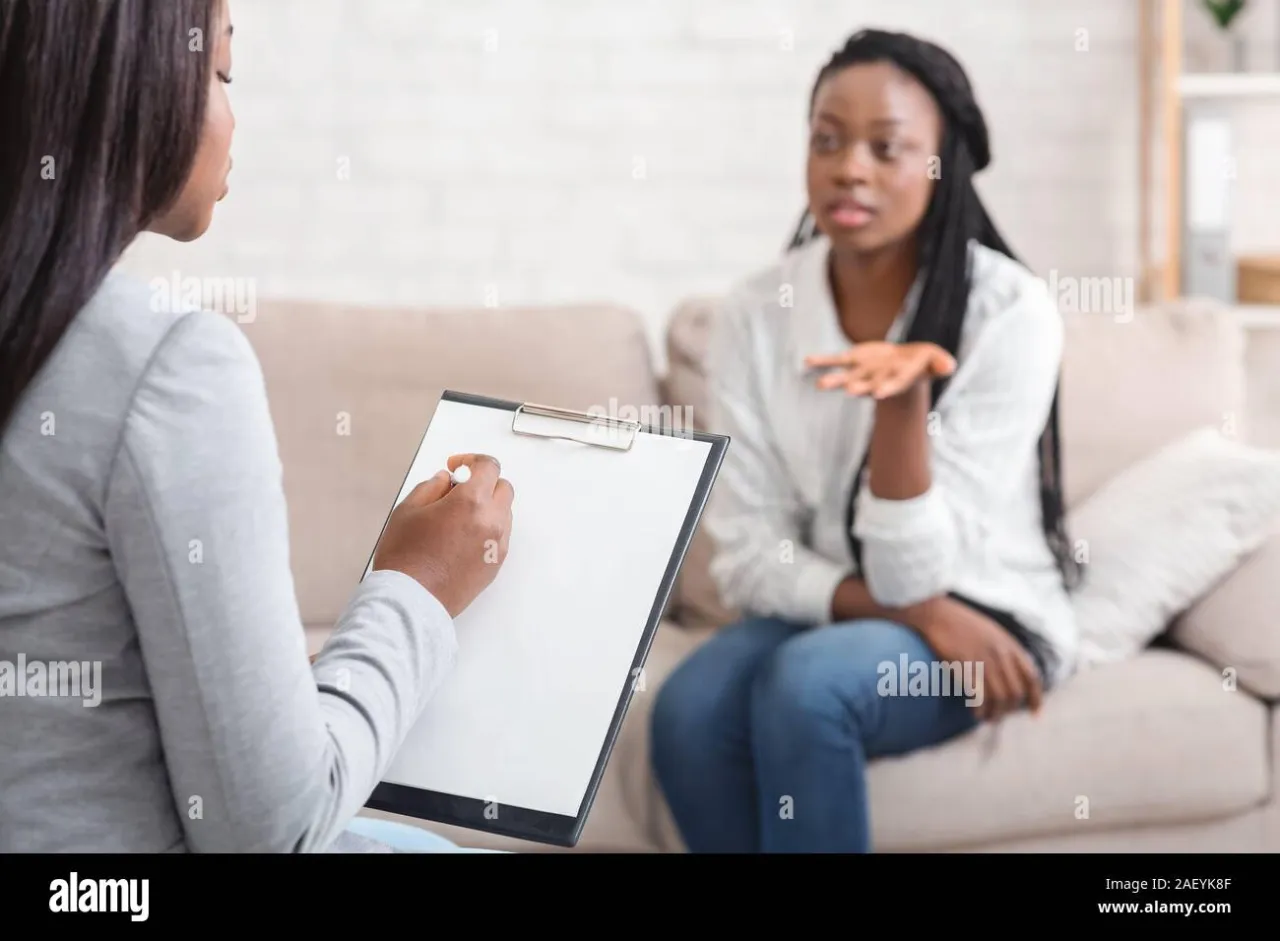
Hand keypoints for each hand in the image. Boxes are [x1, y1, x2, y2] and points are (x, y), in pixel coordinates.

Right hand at [371, 453, 513, 617]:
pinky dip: (487, 529)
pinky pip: (500, 536)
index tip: (456, 466)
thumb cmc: (405, 558)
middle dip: (483, 483)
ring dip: (487, 507)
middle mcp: (492, 522)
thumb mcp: (408, 510)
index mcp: (471, 502)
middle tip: (457, 491)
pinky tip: (462, 537)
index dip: (471, 460)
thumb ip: (431, 487)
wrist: (411, 600)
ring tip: (457, 517)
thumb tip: (446, 480)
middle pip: (502, 488)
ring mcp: (497, 545)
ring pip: (504, 513)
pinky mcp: (495, 564)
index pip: (488, 466)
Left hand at [805, 342, 955, 398]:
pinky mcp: (853, 360)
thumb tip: (950, 366)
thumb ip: (940, 364)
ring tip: (820, 384)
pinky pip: (835, 361)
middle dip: (858, 387)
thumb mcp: (935, 360)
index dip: (886, 388)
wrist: (904, 363)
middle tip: (848, 390)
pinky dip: (822, 361)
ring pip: (845, 377)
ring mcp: (862, 371)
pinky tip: (807, 362)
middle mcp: (876, 380)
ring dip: (833, 381)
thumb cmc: (923, 362)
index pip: (891, 386)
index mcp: (895, 380)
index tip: (878, 392)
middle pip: (866, 385)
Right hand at [911, 597, 1042, 720]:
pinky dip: (980, 709)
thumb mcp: (991, 632)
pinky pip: (979, 696)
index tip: (1034, 714)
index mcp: (1009, 645)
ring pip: (999, 698)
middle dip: (1010, 710)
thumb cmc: (960, 623)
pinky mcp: (965, 667)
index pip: (1031, 677)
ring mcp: (983, 660)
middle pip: (1015, 692)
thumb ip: (1004, 651)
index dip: (1035, 699)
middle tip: (1000, 716)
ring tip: (987, 718)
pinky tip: (975, 712)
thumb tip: (1012, 674)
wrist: (936, 613)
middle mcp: (1000, 654)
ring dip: (995, 714)